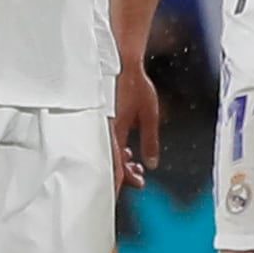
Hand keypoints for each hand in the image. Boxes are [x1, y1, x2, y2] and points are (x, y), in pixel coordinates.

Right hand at [110, 63, 159, 190]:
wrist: (120, 62)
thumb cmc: (134, 84)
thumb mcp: (149, 114)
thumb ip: (150, 140)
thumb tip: (152, 164)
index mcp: (114, 133)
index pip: (115, 168)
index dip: (121, 183)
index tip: (130, 190)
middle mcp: (104, 133)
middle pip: (111, 165)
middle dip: (126, 175)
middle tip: (140, 179)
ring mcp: (101, 128)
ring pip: (109, 155)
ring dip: (123, 164)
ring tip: (138, 167)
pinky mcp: (101, 122)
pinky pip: (107, 144)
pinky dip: (117, 152)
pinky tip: (128, 152)